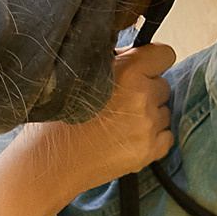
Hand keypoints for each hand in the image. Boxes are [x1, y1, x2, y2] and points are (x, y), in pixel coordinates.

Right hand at [0, 47, 174, 215]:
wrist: (50, 161)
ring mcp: (148, 126)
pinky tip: (127, 138)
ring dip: (149, 115)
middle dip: (147, 90)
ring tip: (120, 123)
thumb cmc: (58, 118)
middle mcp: (143, 96)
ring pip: (163, 111)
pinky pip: (166, 136)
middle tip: (121, 102)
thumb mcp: (81, 75)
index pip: (164, 54)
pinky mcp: (150, 151)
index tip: (143, 68)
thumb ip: (113, 63)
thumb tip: (131, 56)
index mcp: (127, 71)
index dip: (153, 60)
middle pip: (162, 85)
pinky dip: (152, 138)